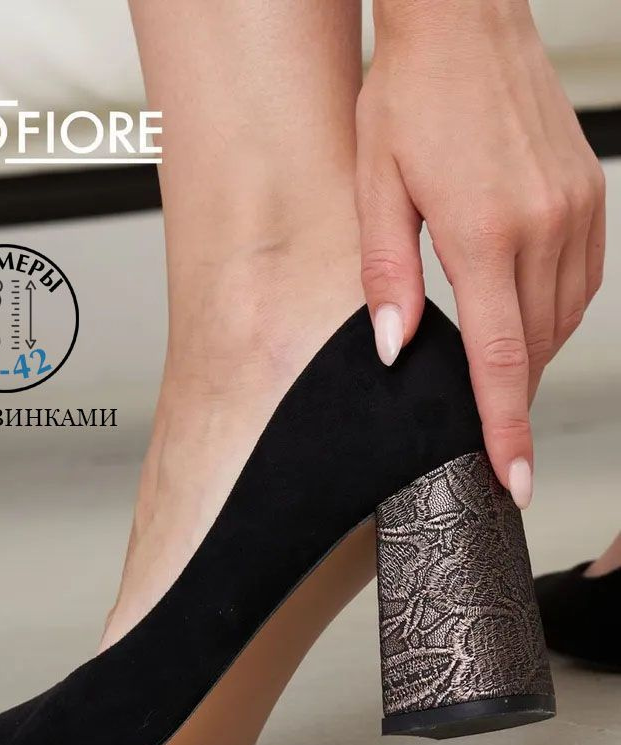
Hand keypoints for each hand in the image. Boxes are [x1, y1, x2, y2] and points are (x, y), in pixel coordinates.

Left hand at [356, 0, 604, 506]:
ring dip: (531, 354)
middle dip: (512, 396)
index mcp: (485, 233)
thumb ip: (388, 275)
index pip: (501, 360)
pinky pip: (583, 278)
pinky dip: (555, 310)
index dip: (507, 429)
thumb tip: (395, 348)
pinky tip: (526, 312)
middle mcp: (543, 225)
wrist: (465, 19)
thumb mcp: (376, 186)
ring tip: (498, 370)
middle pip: (535, 347)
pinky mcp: (588, 193)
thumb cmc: (411, 95)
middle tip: (489, 428)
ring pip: (563, 318)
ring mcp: (575, 208)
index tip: (515, 479)